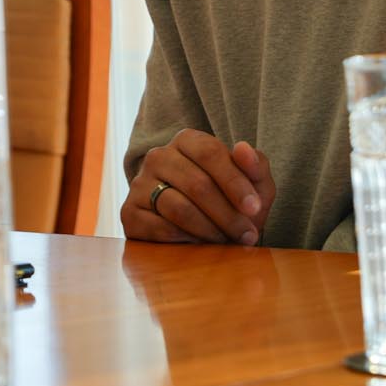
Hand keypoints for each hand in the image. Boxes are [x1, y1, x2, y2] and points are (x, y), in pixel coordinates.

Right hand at [122, 129, 275, 245]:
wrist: (200, 233)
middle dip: (227, 214)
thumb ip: (256, 166)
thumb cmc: (231, 204)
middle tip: (247, 235)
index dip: (235, 182)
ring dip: (210, 230)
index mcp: (187, 140)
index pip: (210, 153)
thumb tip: (244, 149)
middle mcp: (158, 156)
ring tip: (226, 242)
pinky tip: (200, 245)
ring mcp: (140, 183)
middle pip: (197, 184)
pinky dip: (186, 241)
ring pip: (179, 208)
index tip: (255, 208)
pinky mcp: (129, 212)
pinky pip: (160, 228)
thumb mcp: (253, 186)